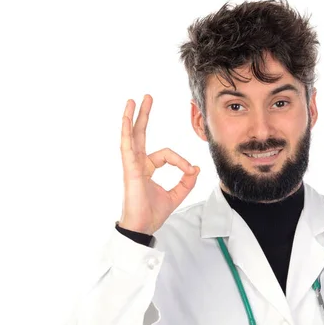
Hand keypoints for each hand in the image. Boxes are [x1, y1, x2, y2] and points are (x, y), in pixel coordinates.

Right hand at [118, 94, 199, 233]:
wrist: (143, 227)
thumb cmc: (153, 213)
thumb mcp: (176, 196)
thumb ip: (186, 183)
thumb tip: (196, 168)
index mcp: (146, 169)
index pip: (166, 155)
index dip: (181, 161)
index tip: (190, 172)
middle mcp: (137, 164)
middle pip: (140, 135)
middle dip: (144, 116)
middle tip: (148, 97)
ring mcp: (131, 166)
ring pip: (132, 136)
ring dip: (133, 117)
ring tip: (134, 100)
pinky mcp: (129, 170)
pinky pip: (127, 147)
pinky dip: (126, 132)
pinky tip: (126, 119)